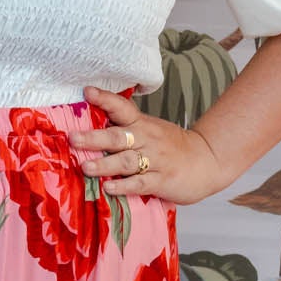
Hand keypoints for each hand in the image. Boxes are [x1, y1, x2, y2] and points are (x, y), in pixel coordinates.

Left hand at [68, 85, 223, 205]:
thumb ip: (125, 129)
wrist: (207, 160)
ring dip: (105, 164)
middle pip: (118, 136)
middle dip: (94, 137)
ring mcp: (155, 160)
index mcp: (142, 124)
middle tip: (73, 139)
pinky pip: (141, 183)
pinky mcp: (162, 180)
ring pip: (126, 160)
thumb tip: (89, 128)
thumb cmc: (172, 147)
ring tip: (86, 167)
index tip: (87, 92)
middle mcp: (147, 139)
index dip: (105, 99)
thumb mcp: (150, 130)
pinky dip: (124, 186)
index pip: (122, 108)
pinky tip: (109, 188)